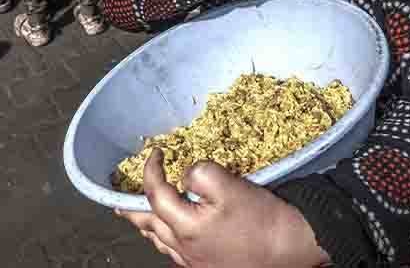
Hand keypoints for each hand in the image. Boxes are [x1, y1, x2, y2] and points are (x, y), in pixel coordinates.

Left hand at [117, 150, 330, 267]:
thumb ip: (200, 173)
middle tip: (118, 199)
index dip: (150, 170)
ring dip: (146, 225)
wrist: (290, 250)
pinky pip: (175, 253)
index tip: (156, 152)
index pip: (155, 194)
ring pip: (159, 242)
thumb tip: (185, 175)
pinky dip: (165, 239)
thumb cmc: (262, 219)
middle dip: (131, 208)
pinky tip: (169, 236)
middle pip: (147, 224)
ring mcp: (195, 262)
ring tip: (138, 215)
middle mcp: (183, 248)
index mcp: (185, 226)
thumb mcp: (230, 185)